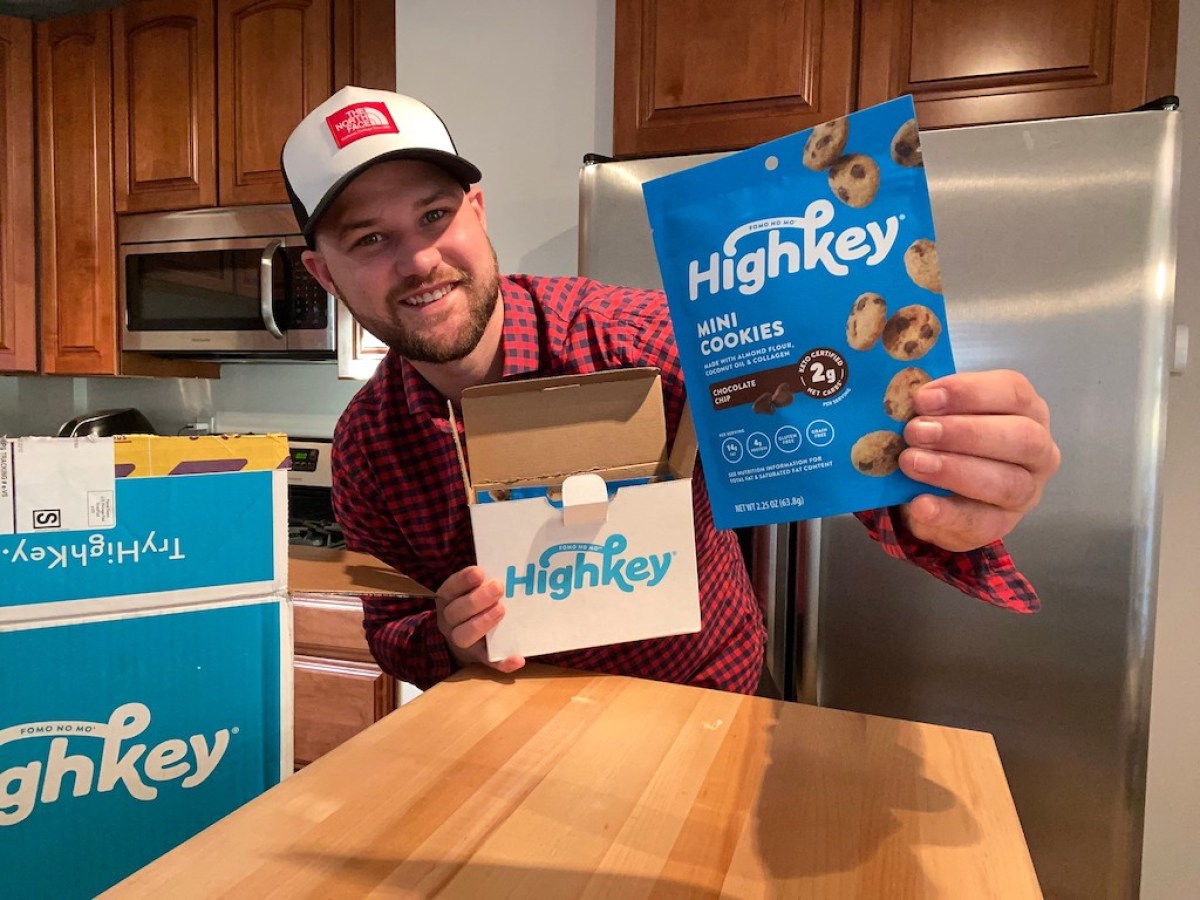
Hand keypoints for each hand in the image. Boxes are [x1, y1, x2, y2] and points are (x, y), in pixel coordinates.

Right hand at [434, 565, 524, 673]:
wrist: (467, 639)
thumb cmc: (475, 604)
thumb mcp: (472, 590)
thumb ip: (483, 580)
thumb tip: (509, 564)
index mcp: (448, 601)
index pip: (449, 589)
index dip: (462, 581)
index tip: (479, 572)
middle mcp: (450, 622)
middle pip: (455, 613)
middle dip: (475, 600)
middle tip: (498, 588)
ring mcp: (463, 642)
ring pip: (464, 637)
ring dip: (482, 623)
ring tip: (501, 610)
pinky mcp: (479, 659)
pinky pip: (488, 663)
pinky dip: (503, 663)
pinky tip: (518, 658)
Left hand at [896, 370, 1059, 552]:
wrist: (933, 493)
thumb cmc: (944, 440)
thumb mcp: (938, 416)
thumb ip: (929, 406)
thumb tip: (901, 397)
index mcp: (1025, 409)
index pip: (1014, 392)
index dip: (969, 392)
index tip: (923, 398)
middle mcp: (1038, 450)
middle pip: (1020, 437)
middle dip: (964, 432)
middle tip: (916, 432)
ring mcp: (1026, 491)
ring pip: (1007, 482)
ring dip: (954, 471)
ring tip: (912, 463)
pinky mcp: (1003, 525)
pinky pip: (982, 523)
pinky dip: (947, 513)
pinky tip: (920, 504)